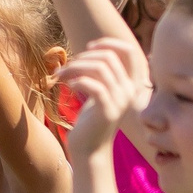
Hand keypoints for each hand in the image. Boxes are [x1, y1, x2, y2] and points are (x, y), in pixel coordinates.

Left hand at [55, 35, 151, 161]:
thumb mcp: (100, 91)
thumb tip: (91, 49)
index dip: (110, 43)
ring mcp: (121, 101)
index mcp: (131, 84)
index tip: (89, 46)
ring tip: (60, 74)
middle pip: (108, 57)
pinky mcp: (108, 110)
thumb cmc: (91, 119)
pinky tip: (68, 86)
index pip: (130, 51)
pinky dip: (78, 80)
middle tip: (66, 66)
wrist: (89, 149)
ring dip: (75, 66)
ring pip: (100, 68)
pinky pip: (94, 85)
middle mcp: (130, 91)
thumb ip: (102, 73)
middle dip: (83, 57)